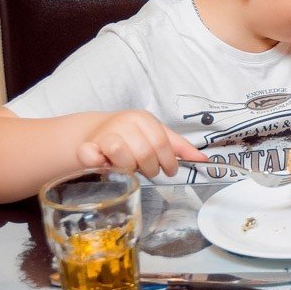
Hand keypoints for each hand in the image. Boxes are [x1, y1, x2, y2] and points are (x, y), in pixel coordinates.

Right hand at [76, 110, 207, 177]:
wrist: (95, 132)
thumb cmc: (131, 137)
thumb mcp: (156, 135)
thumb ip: (178, 147)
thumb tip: (203, 159)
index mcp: (143, 119)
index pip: (162, 143)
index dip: (168, 161)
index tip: (169, 171)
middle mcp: (124, 122)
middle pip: (145, 152)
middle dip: (150, 168)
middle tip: (147, 170)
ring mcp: (105, 133)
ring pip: (122, 155)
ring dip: (128, 168)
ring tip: (129, 168)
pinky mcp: (87, 146)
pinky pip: (92, 157)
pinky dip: (99, 164)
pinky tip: (106, 165)